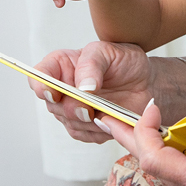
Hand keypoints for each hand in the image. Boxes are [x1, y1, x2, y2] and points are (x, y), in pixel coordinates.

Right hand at [29, 42, 153, 142]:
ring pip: (68, 121)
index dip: (40, 85)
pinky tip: (111, 118)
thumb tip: (83, 86)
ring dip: (88, 120)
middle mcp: (63, 89)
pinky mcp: (85, 126)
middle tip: (89, 106)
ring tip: (107, 110)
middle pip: (52, 104)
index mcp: (63, 65)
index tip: (53, 91)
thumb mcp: (110, 51)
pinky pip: (84, 134)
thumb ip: (92, 64)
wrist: (146, 80)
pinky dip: (98, 129)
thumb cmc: (126, 61)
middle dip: (71, 107)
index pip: (39, 75)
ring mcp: (72, 109)